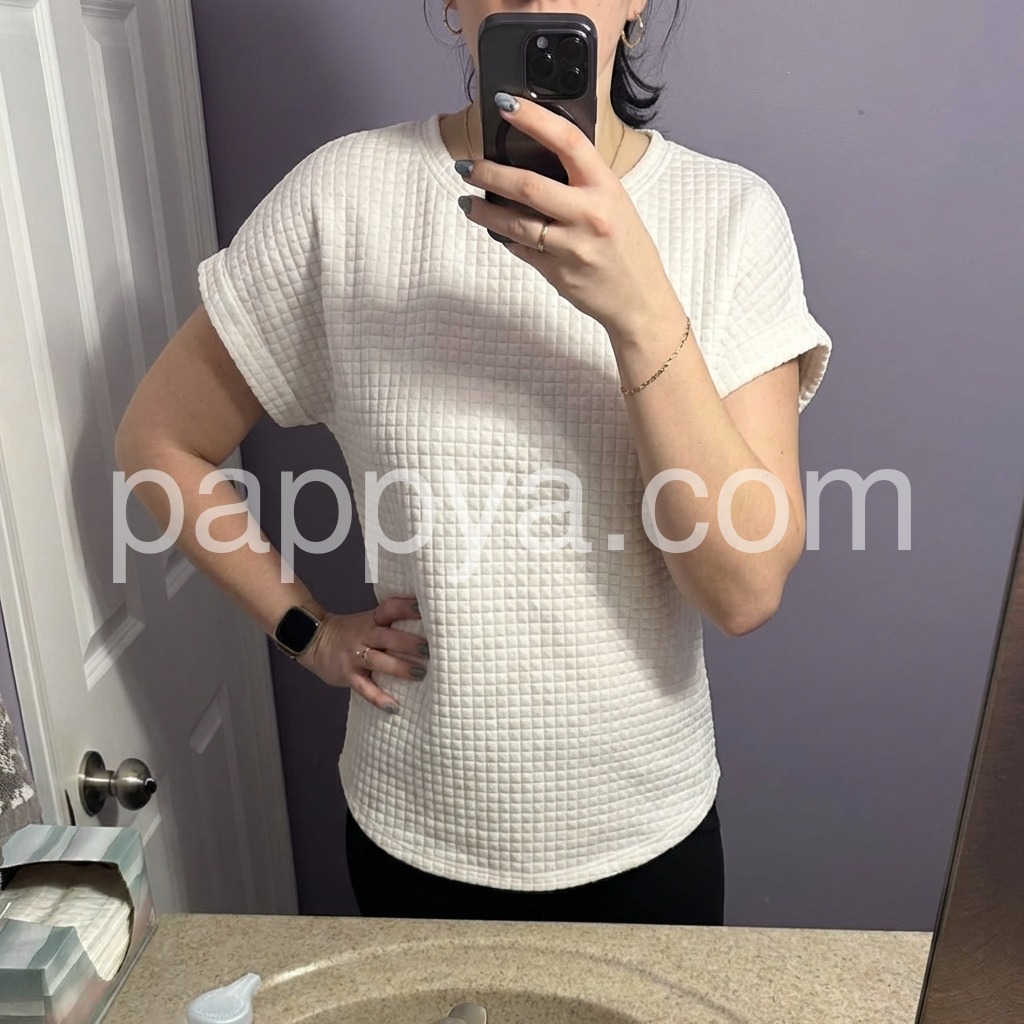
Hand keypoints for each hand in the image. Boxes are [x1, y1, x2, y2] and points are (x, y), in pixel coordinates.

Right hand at [298, 595, 426, 712]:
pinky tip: (393, 707)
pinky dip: (378, 698)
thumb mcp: (368, 621)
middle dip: (409, 643)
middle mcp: (364, 636)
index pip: (390, 609)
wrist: (314, 641)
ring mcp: (354, 656)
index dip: (406, 607)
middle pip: (387, 637)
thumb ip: (390, 625)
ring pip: (378, 661)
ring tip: (420, 673)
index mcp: (372, 620)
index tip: (424, 608)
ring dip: (400, 668)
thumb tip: (427, 629)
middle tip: (430, 649)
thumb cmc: (351, 632)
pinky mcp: (348, 675)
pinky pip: (364, 688)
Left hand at [456, 93, 678, 335]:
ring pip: (515, 223)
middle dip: (489, 173)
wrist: (639, 299)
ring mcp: (572, 246)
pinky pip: (521, 249)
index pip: (567, 141)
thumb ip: (583, 182)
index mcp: (606, 187)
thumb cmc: (627, 247)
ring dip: (484, 210)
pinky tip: (494, 228)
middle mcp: (589, 214)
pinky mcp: (557, 273)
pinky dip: (504, 236)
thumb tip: (539, 157)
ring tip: (467, 202)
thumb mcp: (616, 203)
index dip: (534, 119)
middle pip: (528, 186)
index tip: (506, 105)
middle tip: (466, 165)